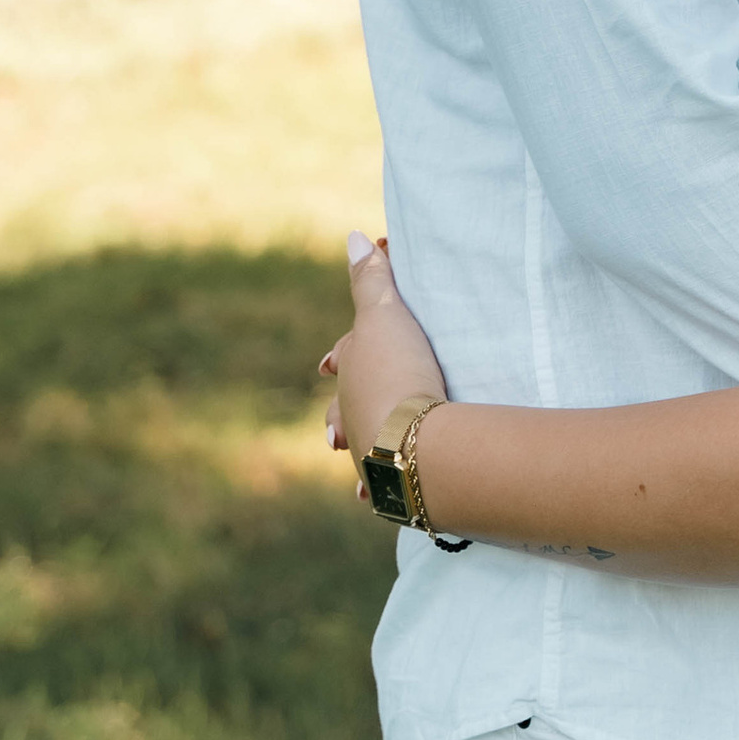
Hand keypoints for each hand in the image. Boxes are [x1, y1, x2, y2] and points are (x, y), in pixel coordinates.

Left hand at [322, 233, 447, 480]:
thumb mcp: (385, 317)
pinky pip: (383, 488)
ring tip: (357, 462)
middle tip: (331, 428)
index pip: (344, 355)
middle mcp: (352, 413)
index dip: (339, 355)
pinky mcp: (392, 483)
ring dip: (360, 451)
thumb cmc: (397, 373)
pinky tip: (374, 501)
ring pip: (359, 449)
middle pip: (343, 409)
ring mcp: (368, 450)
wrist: (413, 443)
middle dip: (340, 413)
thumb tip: (352, 237)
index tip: (326, 363)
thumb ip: (371, 280)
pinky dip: (380, 491)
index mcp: (353, 372)